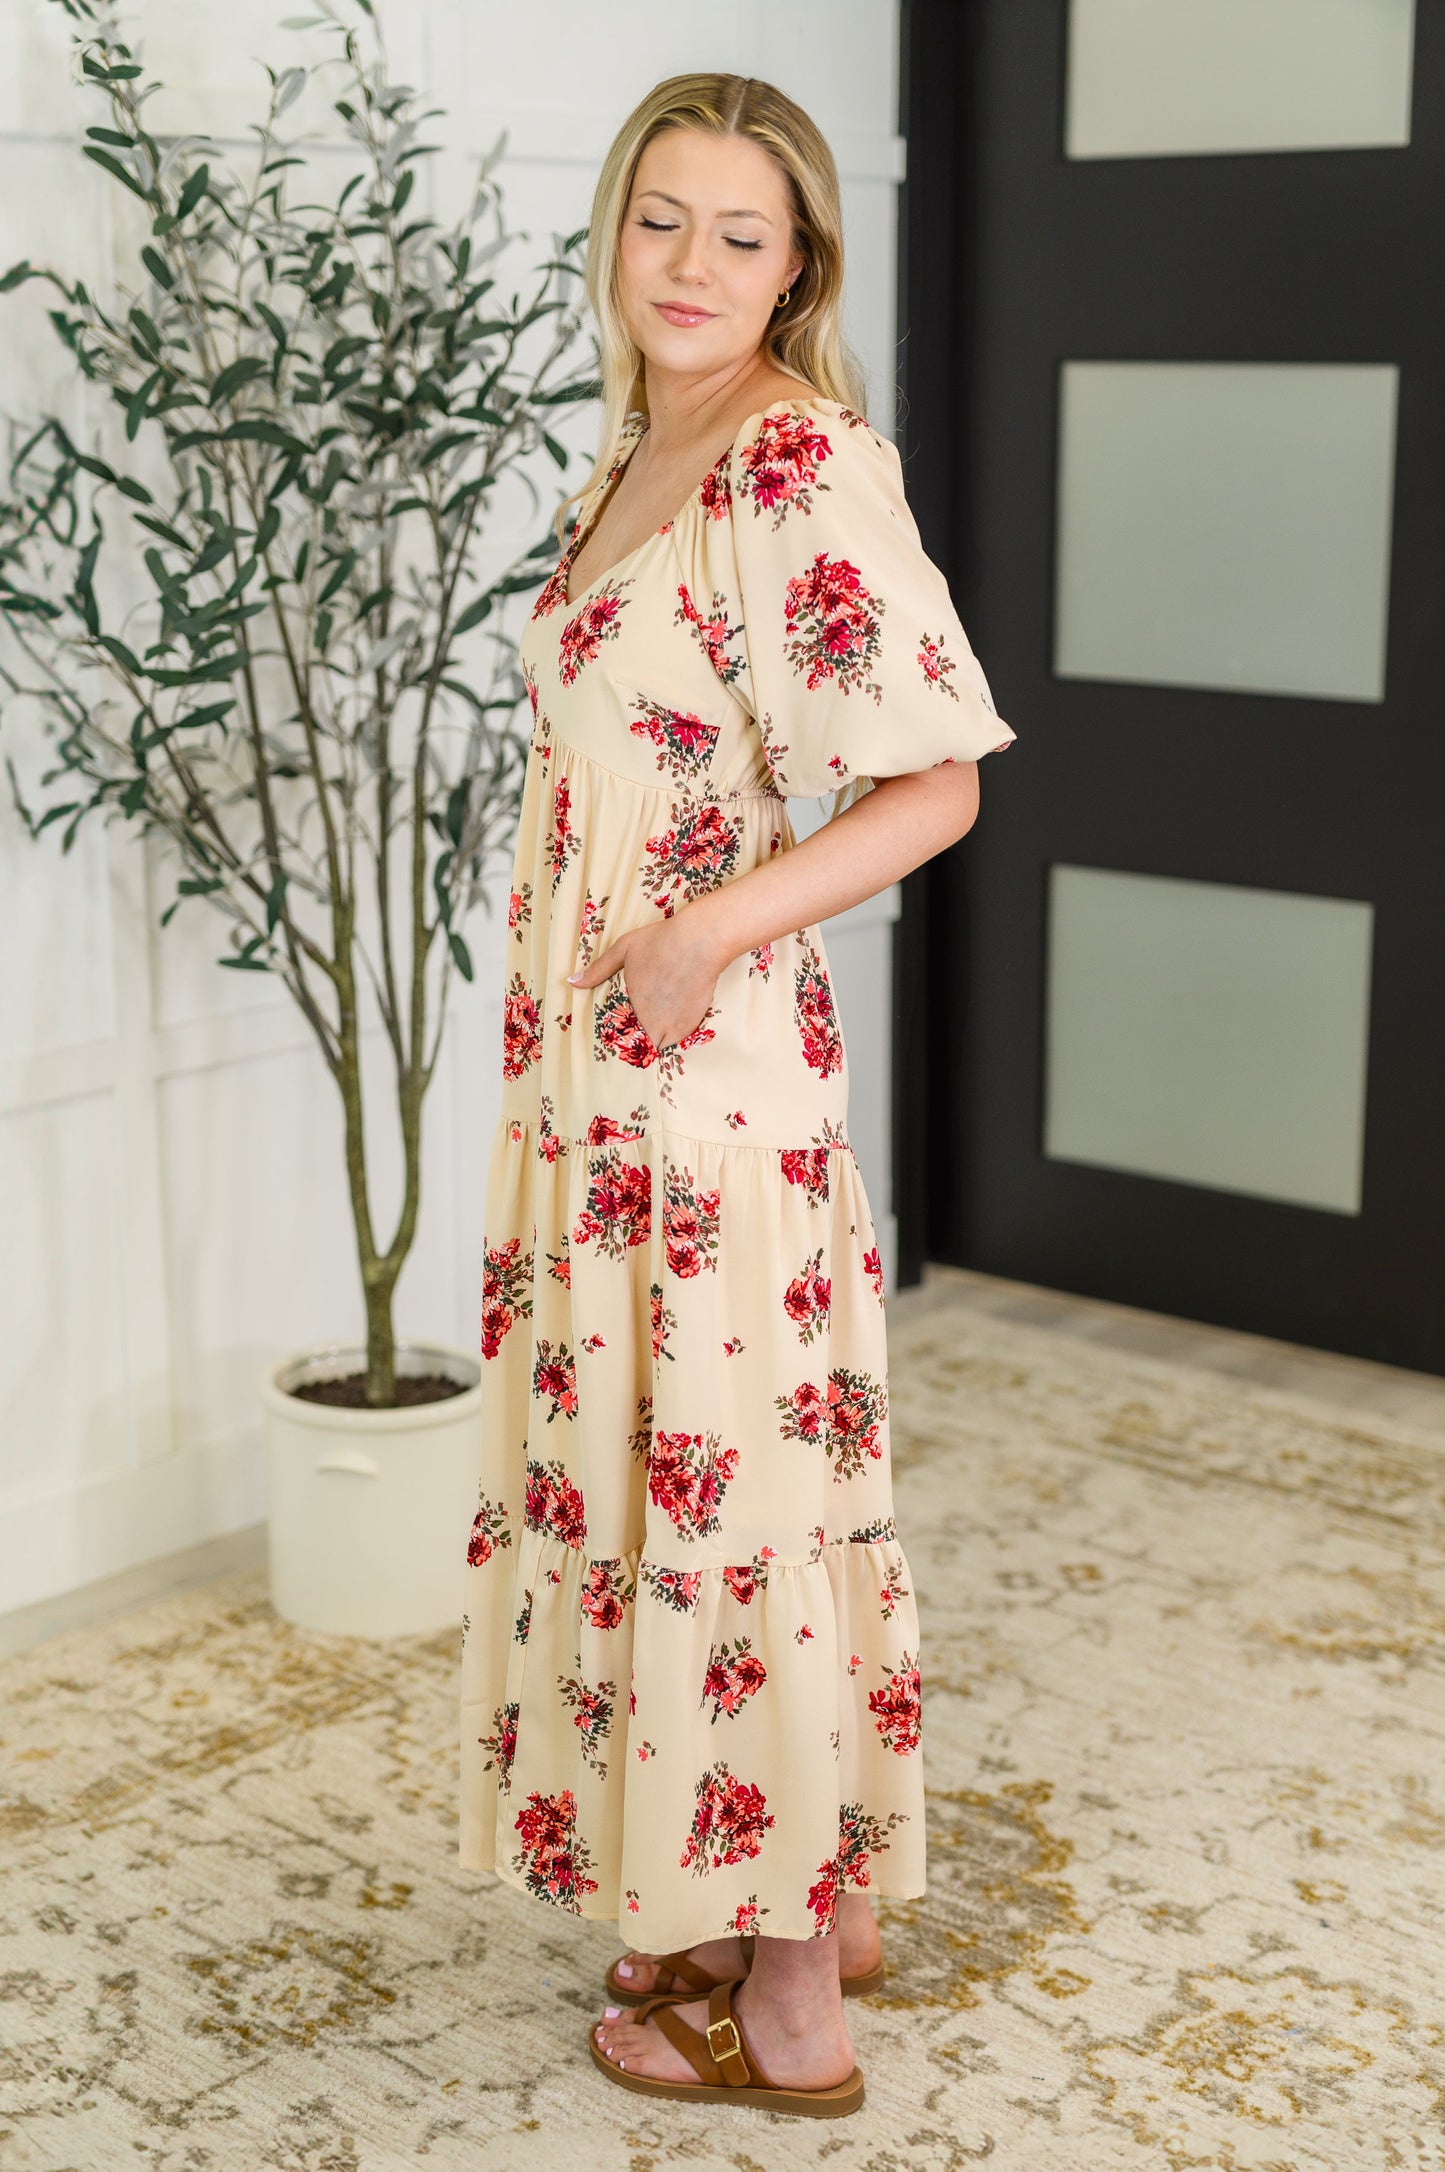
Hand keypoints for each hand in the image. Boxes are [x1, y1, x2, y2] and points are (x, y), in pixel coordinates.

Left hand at [567, 913, 724, 1051]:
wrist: (700, 941)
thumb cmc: (660, 941)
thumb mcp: (623, 949)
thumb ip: (598, 969)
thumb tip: (571, 982)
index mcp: (630, 1006)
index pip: (618, 1036)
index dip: (619, 1036)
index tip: (621, 1033)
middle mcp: (650, 1021)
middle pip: (640, 1044)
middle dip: (638, 1040)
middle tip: (638, 1033)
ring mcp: (673, 1025)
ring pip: (660, 1045)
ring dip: (657, 1040)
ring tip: (656, 1030)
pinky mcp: (693, 1023)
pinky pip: (679, 1039)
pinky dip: (675, 1034)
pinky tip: (674, 1022)